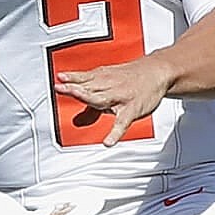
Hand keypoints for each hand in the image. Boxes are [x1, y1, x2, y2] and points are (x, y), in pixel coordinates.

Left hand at [57, 54, 174, 144]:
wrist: (157, 72)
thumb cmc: (131, 79)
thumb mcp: (109, 87)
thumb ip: (90, 106)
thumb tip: (75, 121)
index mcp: (102, 79)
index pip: (83, 79)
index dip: (70, 79)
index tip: (57, 80)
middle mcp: (109, 86)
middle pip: (89, 88)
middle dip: (75, 88)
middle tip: (60, 87)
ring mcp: (121, 98)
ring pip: (102, 100)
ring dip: (89, 99)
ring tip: (77, 101)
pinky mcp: (132, 110)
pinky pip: (122, 122)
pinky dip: (115, 132)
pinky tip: (108, 142)